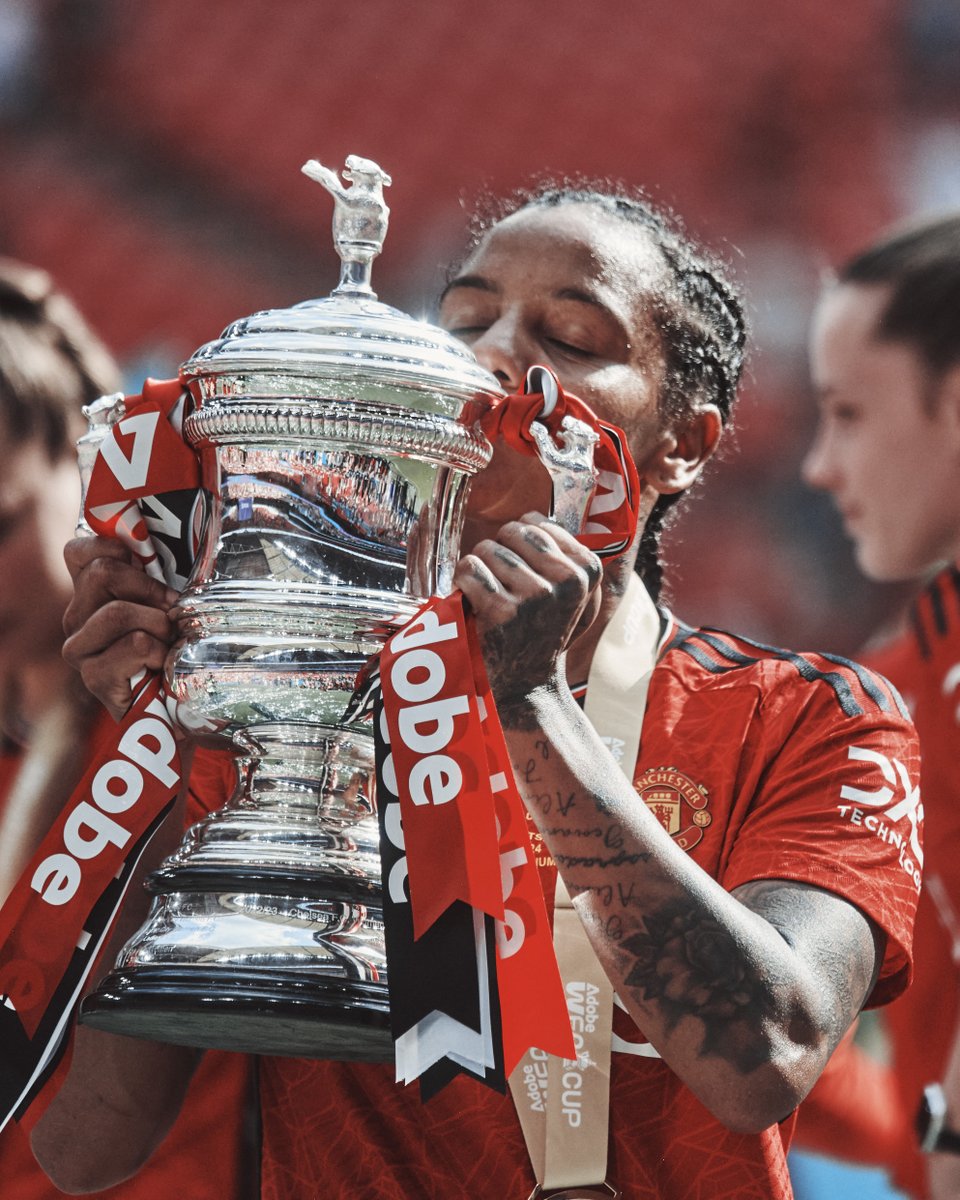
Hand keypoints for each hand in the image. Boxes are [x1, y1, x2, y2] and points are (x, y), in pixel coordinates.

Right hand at [62, 537, 178, 720]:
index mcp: (92, 594)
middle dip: (150, 590)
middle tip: (171, 614)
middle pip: (102, 573)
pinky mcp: (93, 677)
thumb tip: (186, 540)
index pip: (77, 551)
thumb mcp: (171, 603)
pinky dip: (160, 652)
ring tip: (168, 643)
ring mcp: (79, 649)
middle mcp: (77, 618)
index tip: (144, 563)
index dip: (111, 547)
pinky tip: (162, 666)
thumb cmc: (178, 648)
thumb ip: (163, 574)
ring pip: (118, 611)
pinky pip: (134, 644)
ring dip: (159, 625)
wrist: (181, 710)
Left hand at [453, 512, 601, 705]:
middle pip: (512, 531)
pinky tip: (472, 601)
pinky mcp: (503, 612)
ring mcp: (535, 596)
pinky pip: (470, 569)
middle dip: (498, 551)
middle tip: (501, 583)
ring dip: (479, 568)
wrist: (526, 683)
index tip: (522, 569)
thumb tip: (530, 510)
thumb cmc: (538, 628)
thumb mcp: (564, 589)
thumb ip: (555, 549)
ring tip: (488, 595)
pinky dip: (462, 582)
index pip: (536, 521)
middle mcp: (566, 581)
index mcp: (586, 569)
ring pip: (487, 549)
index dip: (518, 542)